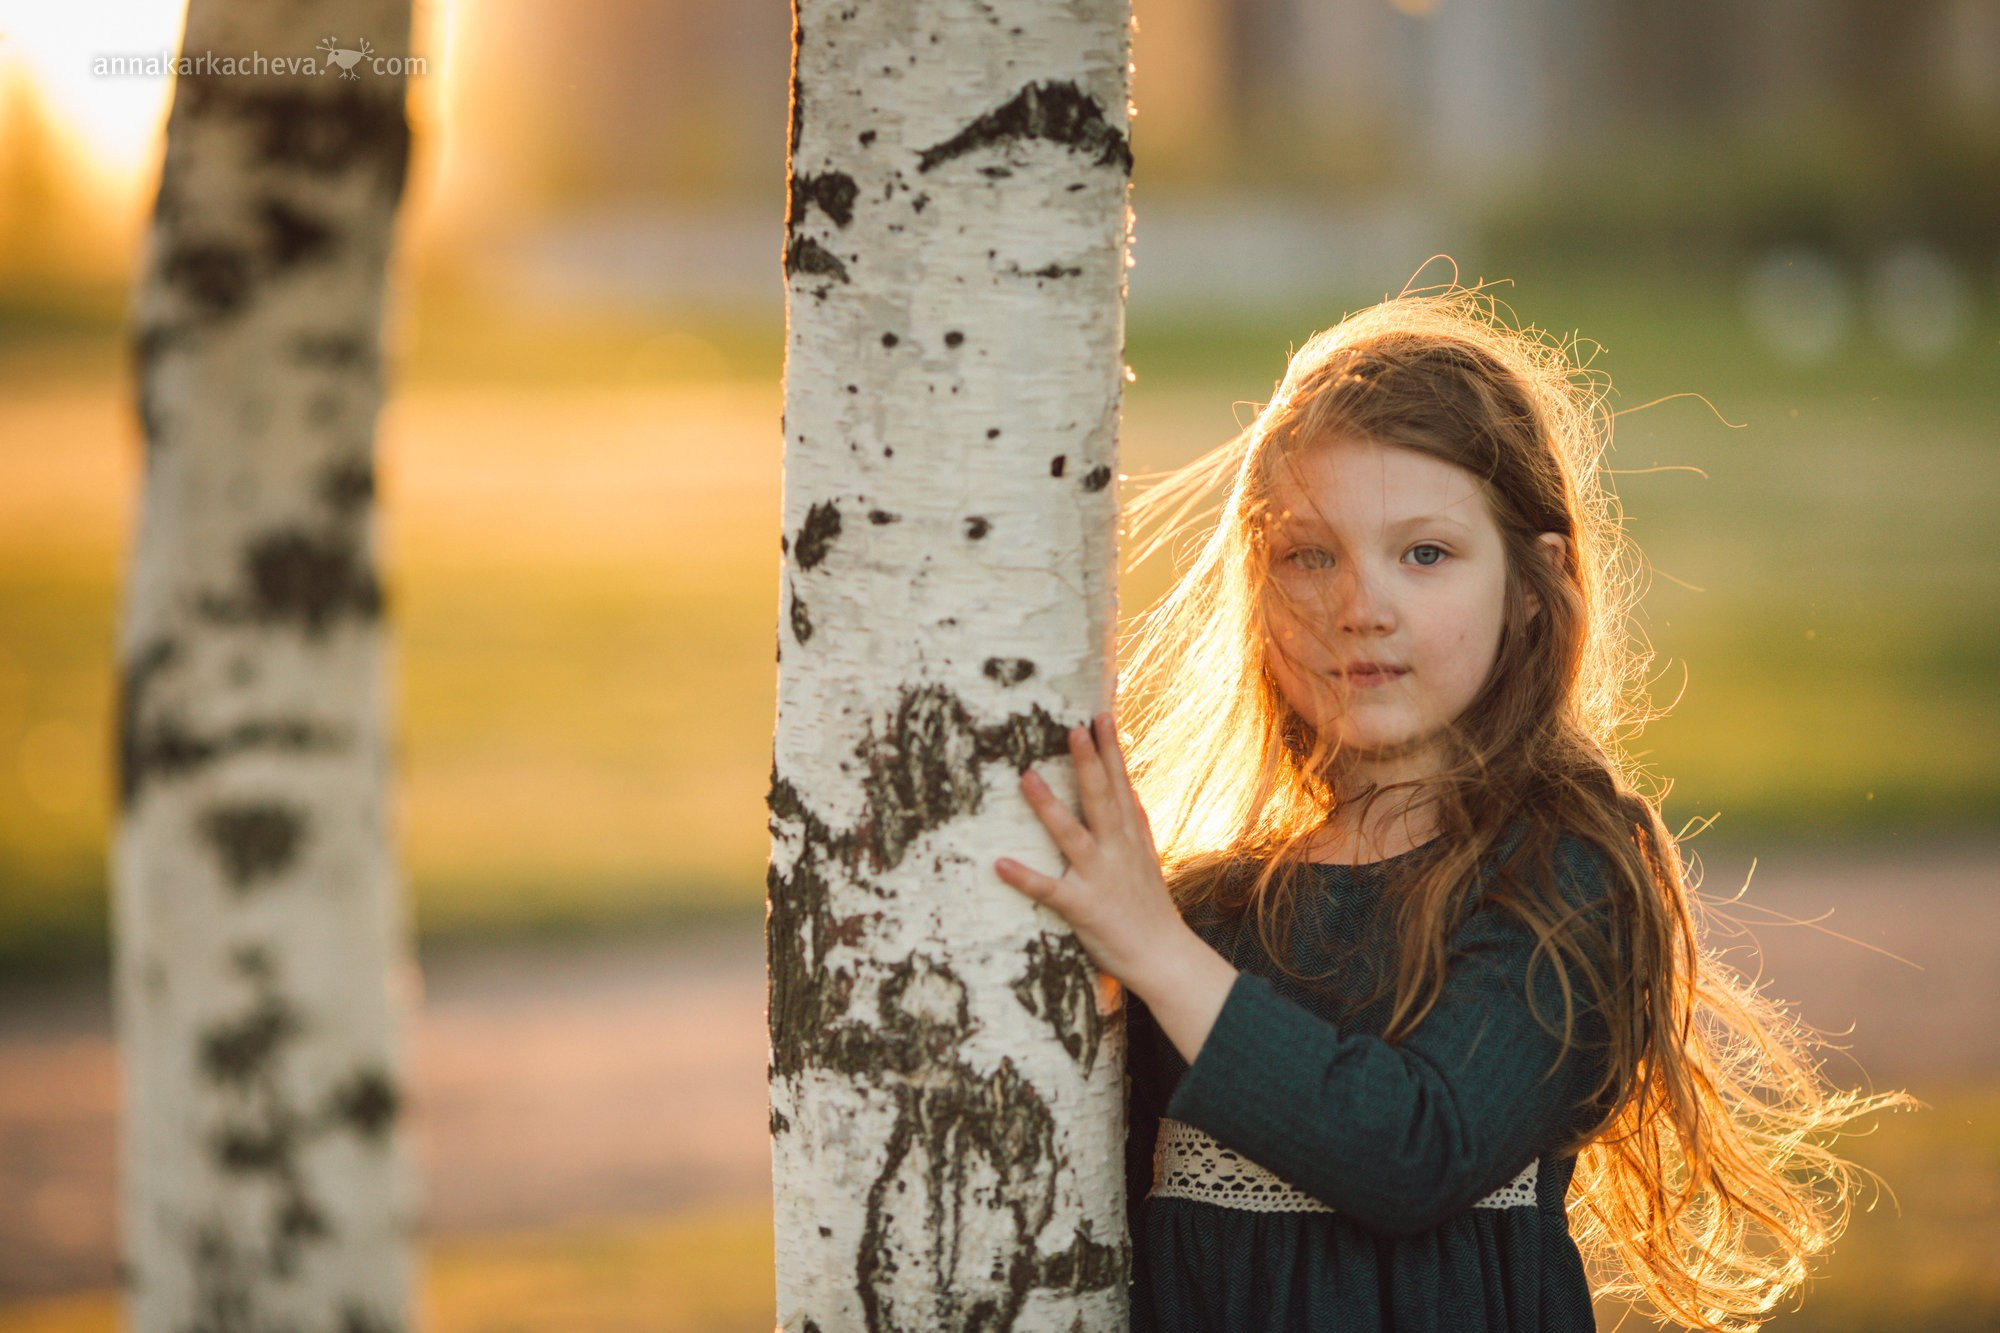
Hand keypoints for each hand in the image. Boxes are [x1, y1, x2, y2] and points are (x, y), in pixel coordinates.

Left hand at [995, 713, 1236, 1058]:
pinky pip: (1050, 890)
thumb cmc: (1148, 905)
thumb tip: (1126, 786)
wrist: (1164, 956)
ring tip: (1026, 776)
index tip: (1100, 714)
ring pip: (1073, 834)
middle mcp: (1118, 850)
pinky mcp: (1084, 907)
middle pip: (1102, 798)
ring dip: (1049, 805)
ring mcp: (1101, 877)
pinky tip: (1000, 863)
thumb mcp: (1145, 855)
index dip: (1111, 749)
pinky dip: (1025, 877)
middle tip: (1072, 727)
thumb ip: (1133, 822)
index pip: (1121, 784)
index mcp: (1131, 836)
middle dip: (1088, 761)